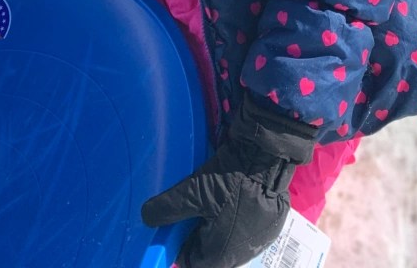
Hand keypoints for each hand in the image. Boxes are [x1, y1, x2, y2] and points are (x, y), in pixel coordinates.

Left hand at [141, 99, 316, 267]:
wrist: (267, 158)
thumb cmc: (228, 179)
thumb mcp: (192, 191)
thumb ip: (168, 208)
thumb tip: (146, 217)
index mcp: (220, 254)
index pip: (190, 260)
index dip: (178, 242)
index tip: (172, 222)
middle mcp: (241, 254)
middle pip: (210, 251)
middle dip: (197, 233)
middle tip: (189, 208)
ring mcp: (258, 240)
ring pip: (228, 239)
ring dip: (216, 226)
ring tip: (207, 201)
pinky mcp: (270, 225)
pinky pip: (245, 228)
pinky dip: (234, 218)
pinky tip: (229, 198)